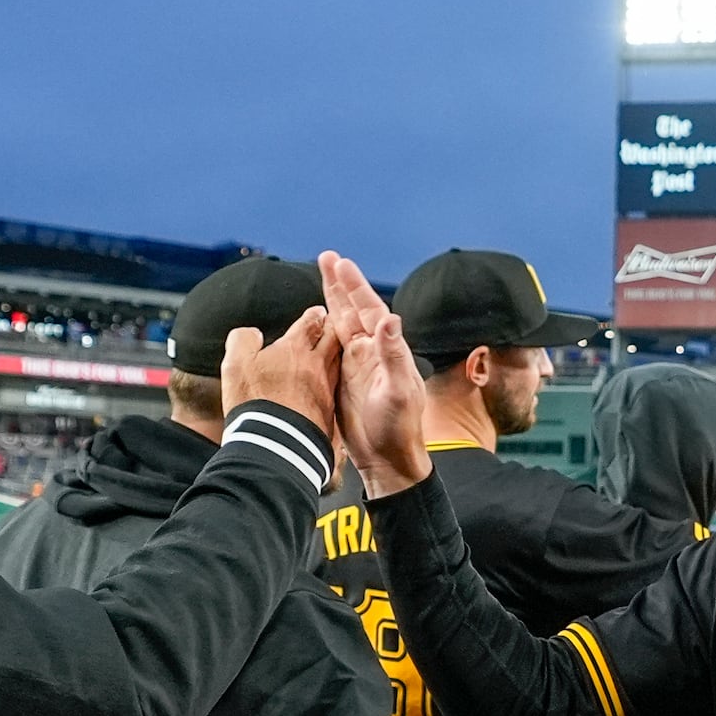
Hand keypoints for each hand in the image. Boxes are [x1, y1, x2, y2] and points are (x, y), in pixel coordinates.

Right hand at [221, 306, 338, 438]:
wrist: (277, 446)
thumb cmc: (256, 403)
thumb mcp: (235, 363)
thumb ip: (243, 340)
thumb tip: (251, 335)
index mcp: (295, 349)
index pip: (311, 323)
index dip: (315, 315)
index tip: (318, 312)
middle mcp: (316, 368)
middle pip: (332, 340)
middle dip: (333, 329)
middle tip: (333, 325)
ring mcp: (326, 393)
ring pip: (336, 366)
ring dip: (335, 355)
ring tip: (332, 352)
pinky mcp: (329, 417)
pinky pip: (332, 394)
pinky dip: (330, 386)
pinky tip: (326, 389)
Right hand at [317, 251, 431, 495]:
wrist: (386, 458)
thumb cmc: (398, 428)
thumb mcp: (398, 390)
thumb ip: (393, 354)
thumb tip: (390, 318)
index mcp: (386, 349)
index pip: (369, 309)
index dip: (354, 286)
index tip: (340, 263)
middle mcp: (372, 352)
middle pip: (354, 309)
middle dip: (340, 284)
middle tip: (327, 257)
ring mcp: (357, 365)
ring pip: (342, 323)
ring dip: (332, 299)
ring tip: (322, 275)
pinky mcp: (343, 379)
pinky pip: (332, 346)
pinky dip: (324, 327)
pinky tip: (317, 317)